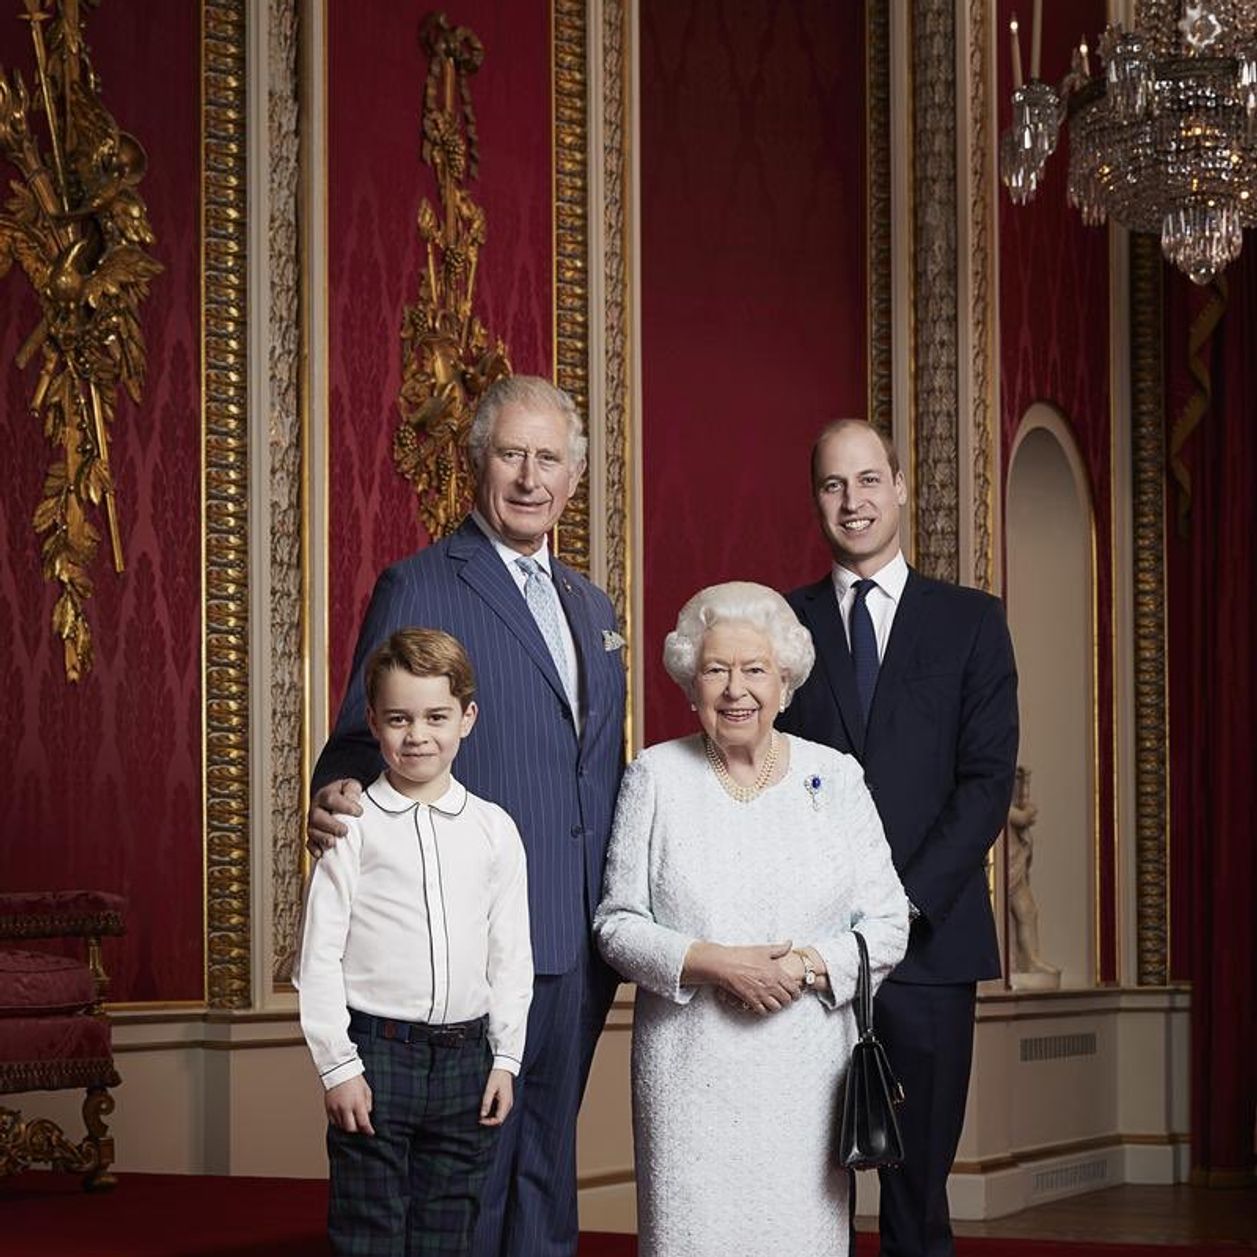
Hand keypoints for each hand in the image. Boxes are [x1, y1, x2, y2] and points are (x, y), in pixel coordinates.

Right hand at [306, 779, 363, 856]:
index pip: (330, 798)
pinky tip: (321, 853)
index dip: (344, 806)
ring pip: (312, 830)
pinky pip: (309, 843)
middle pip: (317, 816)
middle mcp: (316, 808)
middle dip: (331, 825)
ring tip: (333, 842)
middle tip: (344, 831)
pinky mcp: (313, 835)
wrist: (338, 802)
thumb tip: (353, 798)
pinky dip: (314, 848)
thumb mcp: (351, 787)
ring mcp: (313, 822)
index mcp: (326, 794)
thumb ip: (352, 790)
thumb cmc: (345, 795)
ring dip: (322, 838)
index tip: (359, 812)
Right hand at [325, 1075, 373, 1134]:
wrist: (338, 1069)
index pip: (363, 1123)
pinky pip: (333, 1122)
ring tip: (352, 1121)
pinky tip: (343, 1118)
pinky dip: (339, 1123)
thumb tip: (367, 1115)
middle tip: (360, 1127)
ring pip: (342, 1126)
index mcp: (357, 1103)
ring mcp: (336, 1109)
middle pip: (351, 1128)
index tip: (371, 1132)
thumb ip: (367, 1104)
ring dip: (348, 1126)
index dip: (368, 1130)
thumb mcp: (366, 1090)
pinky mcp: (328, 1108)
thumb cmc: (354, 1078)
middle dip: (357, 1129)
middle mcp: (345, 1108)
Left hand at [479, 1069, 513, 1125]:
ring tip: (483, 1114)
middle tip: (480, 1118)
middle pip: (500, 1119)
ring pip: (501, 1115)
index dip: (489, 1122)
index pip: (499, 1119)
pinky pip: (501, 1110)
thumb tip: (483, 1115)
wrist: (504, 1068)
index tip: (480, 1119)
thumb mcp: (490, 1089)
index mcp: (505, 1102)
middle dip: (490, 1121)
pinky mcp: (507, 1100)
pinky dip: (494, 1112)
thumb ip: (486, 1102)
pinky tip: (488, 1109)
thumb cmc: (497, 1076)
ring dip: (492, 1117)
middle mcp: (509, 1104)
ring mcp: (509, 1102)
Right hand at [686, 940, 801, 1014]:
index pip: (794, 988)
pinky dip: (764, 1010)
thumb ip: (779, 948)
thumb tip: (790, 943)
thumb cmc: (742, 955)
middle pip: (787, 1000)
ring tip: (774, 1002)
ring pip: (776, 1007)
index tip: (796, 994)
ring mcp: (761, 994)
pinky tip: (762, 1004)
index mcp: (776, 972)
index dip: (797, 993)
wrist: (724, 963)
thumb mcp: (762, 949)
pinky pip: (763, 1011)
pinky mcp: (751, 1000)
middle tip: (785, 998)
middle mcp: (771, 984)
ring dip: (777, 1006)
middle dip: (787, 1000)